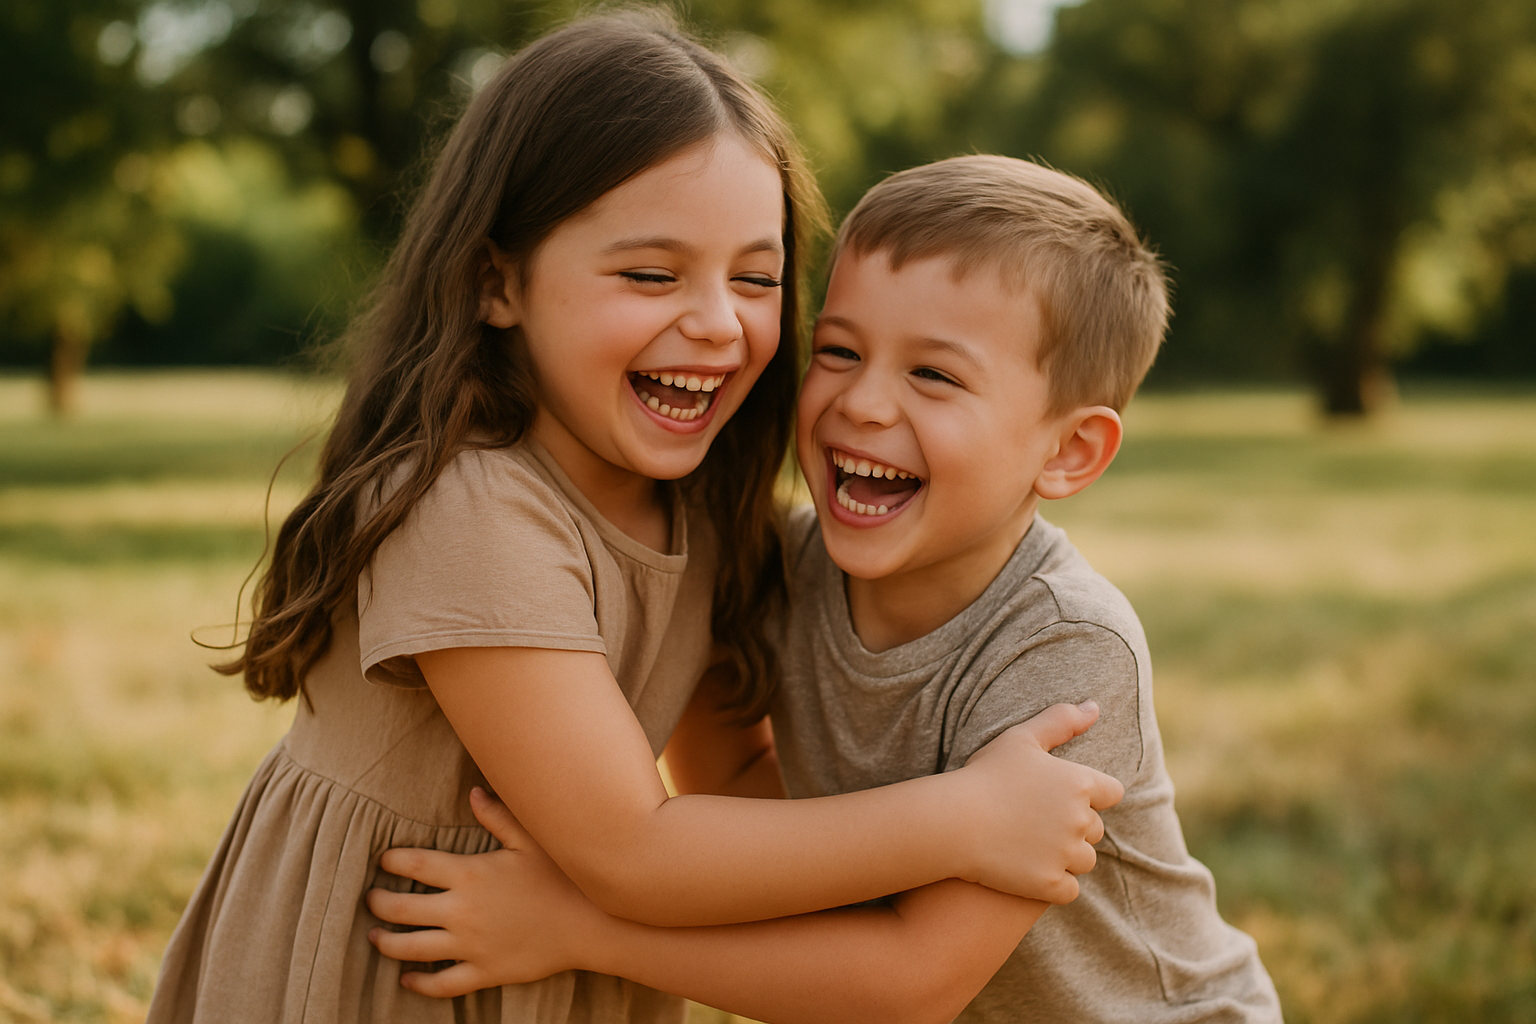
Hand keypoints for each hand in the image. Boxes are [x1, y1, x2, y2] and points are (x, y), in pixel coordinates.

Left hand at [366, 788, 611, 997]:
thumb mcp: (531, 840)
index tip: (383, 858)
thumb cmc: (563, 877)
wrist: (592, 924)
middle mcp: (462, 911)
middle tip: (370, 899)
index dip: (393, 859)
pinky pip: (441, 983)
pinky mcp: (484, 972)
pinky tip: (407, 979)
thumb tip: (473, 792)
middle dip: (379, 903)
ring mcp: (470, 945)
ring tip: (375, 937)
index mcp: (470, 874)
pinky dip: (419, 983)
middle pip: (401, 908)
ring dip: (387, 942)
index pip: (416, 863)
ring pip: (411, 948)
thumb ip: (498, 816)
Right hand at [959, 701, 1124, 904]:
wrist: (953, 821)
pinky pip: (1069, 890)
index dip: (1090, 796)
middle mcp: (1081, 820)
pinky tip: (1028, 871)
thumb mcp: (1021, 738)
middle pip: (1096, 830)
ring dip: (1065, 857)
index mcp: (1080, 783)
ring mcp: (1067, 855)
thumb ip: (1061, 720)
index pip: (1112, 793)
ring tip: (1030, 846)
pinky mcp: (1052, 885)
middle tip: (1035, 822)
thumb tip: (1095, 707)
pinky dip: (1054, 884)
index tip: (1060, 798)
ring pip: (1084, 861)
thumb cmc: (984, 775)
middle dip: (1073, 827)